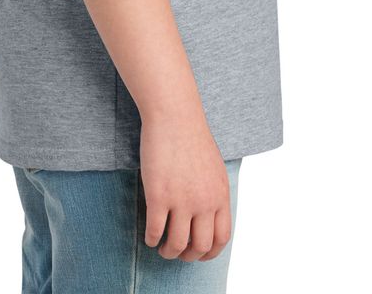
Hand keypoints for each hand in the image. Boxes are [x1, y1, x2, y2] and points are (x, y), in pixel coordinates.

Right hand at [139, 111, 232, 261]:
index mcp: (220, 195)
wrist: (174, 114)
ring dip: (168, 252)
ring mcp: (181, 200)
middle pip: (200, 246)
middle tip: (177, 253)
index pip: (221, 238)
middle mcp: (204, 202)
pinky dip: (151, 239)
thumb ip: (214, 193)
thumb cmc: (191, 136)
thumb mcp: (214, 167)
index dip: (210, 252)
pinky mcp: (158, 195)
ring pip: (176, 244)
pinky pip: (154, 230)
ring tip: (162, 247)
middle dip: (188, 256)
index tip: (199, 253)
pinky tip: (149, 236)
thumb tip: (209, 216)